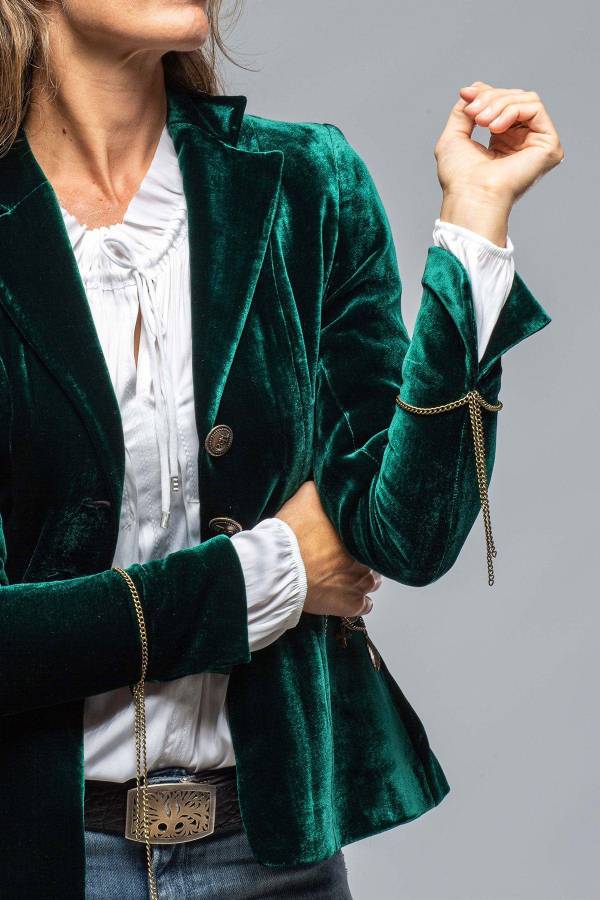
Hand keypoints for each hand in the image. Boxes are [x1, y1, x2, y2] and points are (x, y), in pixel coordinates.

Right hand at [275, 480, 381, 617]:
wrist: (278, 569)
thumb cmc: (292, 535)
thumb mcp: (307, 496)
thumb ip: (325, 489)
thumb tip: (331, 483)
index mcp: (360, 533)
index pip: (372, 533)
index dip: (360, 535)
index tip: (350, 535)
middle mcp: (367, 558)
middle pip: (373, 557)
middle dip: (362, 555)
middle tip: (344, 554)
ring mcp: (360, 584)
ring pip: (372, 581)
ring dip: (362, 577)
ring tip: (344, 574)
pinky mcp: (350, 605)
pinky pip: (365, 605)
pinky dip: (357, 600)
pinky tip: (346, 594)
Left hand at [435, 81, 563, 243]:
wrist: (469, 195)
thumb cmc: (459, 178)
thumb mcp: (455, 135)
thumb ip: (464, 110)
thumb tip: (474, 88)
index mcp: (503, 142)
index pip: (503, 102)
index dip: (485, 93)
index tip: (466, 95)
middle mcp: (522, 142)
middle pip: (514, 97)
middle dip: (490, 98)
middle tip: (472, 113)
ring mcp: (537, 144)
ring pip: (525, 99)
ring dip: (498, 104)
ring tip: (481, 121)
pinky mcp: (549, 145)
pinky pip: (534, 108)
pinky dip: (512, 110)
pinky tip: (495, 128)